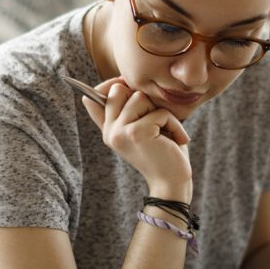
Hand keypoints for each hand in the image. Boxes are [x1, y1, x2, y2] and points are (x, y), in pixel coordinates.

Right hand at [81, 77, 192, 200]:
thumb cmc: (163, 152)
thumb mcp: (141, 129)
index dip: (111, 85)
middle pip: (119, 89)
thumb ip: (126, 111)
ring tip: (166, 132)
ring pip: (139, 97)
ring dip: (161, 113)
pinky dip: (174, 124)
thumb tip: (112, 85)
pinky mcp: (136, 133)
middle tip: (155, 120)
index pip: (93, 98)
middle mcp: (109, 132)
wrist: (172, 182)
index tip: (126, 85)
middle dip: (143, 99)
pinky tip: (176, 140)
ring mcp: (120, 132)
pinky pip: (159, 112)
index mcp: (108, 130)